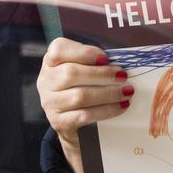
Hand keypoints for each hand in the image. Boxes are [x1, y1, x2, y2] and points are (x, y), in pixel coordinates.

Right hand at [37, 38, 132, 172]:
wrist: (71, 123)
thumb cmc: (80, 86)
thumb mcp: (81, 69)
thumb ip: (94, 61)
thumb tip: (117, 61)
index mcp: (51, 61)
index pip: (59, 50)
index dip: (83, 53)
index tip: (105, 58)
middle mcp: (46, 80)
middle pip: (71, 73)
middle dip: (101, 74)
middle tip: (122, 76)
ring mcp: (50, 102)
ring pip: (79, 96)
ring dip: (108, 93)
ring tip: (126, 91)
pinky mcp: (59, 122)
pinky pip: (84, 115)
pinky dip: (106, 110)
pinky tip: (120, 106)